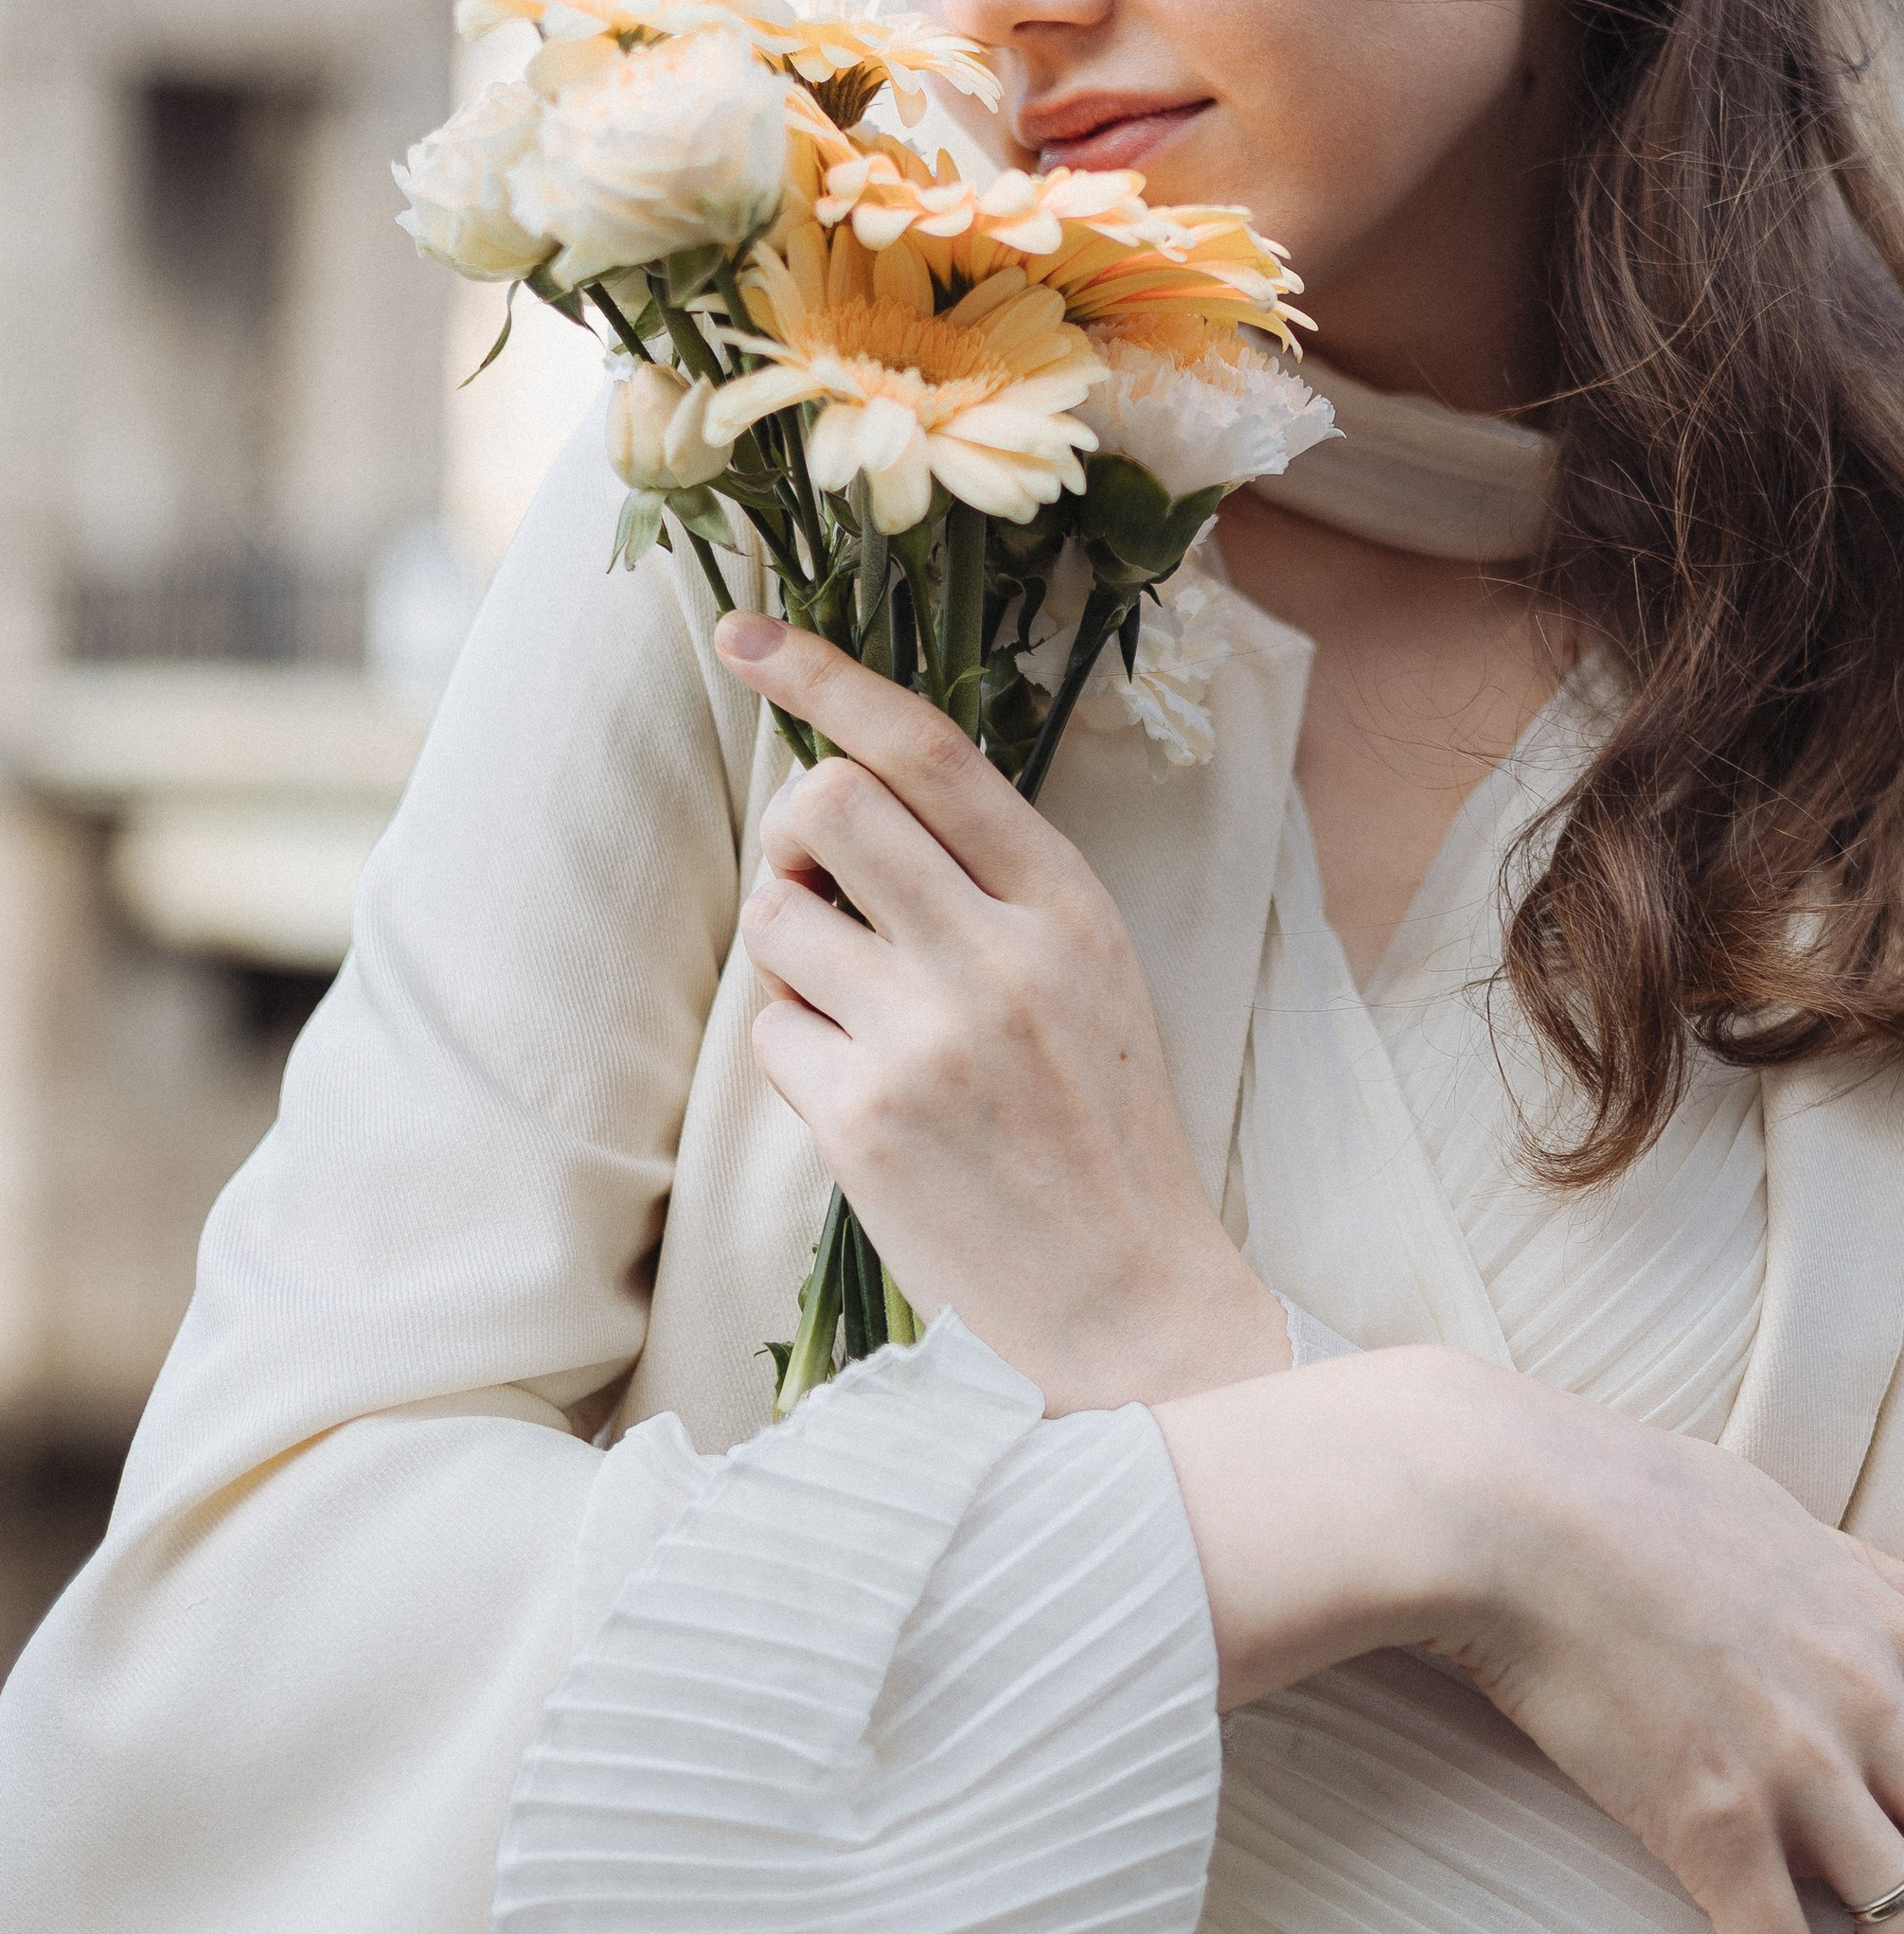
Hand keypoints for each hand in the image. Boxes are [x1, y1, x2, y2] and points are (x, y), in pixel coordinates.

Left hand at [715, 613, 1288, 1408]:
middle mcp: (1001, 953)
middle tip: (825, 895)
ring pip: (778, 915)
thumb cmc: (1101, 1129)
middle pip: (827, 806)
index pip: (930, 749)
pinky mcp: (865, 1122)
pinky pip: (771, 1030)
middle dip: (797, 836)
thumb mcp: (1088, 971)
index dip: (827, 676)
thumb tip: (855, 790)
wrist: (1129, 1301)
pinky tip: (861, 1097)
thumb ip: (992, 880)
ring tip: (854, 1010)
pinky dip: (796, 1049)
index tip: (744, 632)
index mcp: (1068, 902)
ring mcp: (929, 1037)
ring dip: (789, 949)